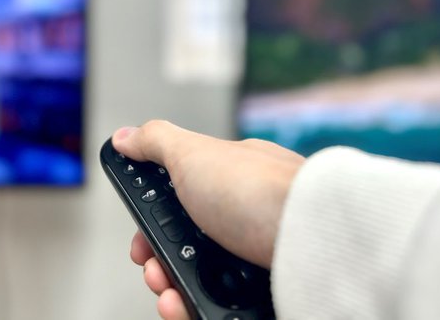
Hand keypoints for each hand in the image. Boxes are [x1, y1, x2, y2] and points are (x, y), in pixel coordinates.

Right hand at [113, 120, 303, 319]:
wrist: (313, 240)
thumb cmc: (261, 192)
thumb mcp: (194, 152)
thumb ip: (156, 142)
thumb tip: (126, 136)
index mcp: (229, 181)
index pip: (180, 203)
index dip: (153, 223)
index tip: (139, 240)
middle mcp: (245, 218)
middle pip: (187, 247)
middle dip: (159, 262)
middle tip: (154, 271)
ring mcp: (257, 256)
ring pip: (203, 280)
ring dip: (173, 290)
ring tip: (170, 296)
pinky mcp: (266, 291)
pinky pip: (226, 305)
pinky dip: (199, 308)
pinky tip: (188, 307)